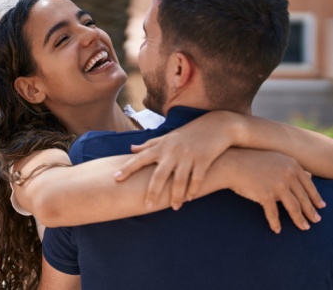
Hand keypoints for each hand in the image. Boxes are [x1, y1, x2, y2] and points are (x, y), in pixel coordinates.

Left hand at [114, 111, 235, 209]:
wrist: (216, 125)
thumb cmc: (188, 133)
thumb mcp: (167, 136)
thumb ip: (149, 144)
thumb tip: (131, 149)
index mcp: (161, 146)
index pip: (140, 158)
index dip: (127, 169)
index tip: (115, 179)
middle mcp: (172, 151)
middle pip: (159, 175)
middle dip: (152, 192)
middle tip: (147, 206)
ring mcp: (188, 156)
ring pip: (179, 181)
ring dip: (176, 196)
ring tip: (174, 207)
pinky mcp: (203, 160)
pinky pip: (196, 179)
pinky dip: (193, 190)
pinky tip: (189, 198)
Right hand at [228, 151, 325, 233]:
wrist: (231, 163)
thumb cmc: (252, 160)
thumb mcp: (276, 159)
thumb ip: (293, 168)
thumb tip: (310, 175)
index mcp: (292, 165)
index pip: (309, 185)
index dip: (316, 197)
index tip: (321, 207)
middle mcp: (288, 175)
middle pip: (303, 198)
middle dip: (311, 211)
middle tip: (316, 220)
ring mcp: (277, 185)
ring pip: (293, 207)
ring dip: (300, 220)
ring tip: (304, 227)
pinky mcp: (265, 195)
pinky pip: (273, 213)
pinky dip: (275, 223)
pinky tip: (277, 230)